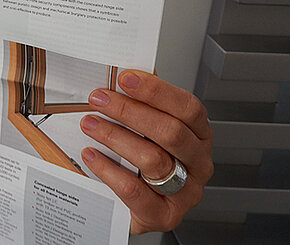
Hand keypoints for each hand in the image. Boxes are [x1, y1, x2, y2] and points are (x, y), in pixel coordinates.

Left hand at [79, 70, 212, 233]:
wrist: (133, 210)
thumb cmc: (143, 165)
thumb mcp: (146, 131)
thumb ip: (142, 105)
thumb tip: (123, 74)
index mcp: (199, 136)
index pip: (188, 108)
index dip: (157, 91)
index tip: (125, 77)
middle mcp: (197, 163)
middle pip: (171, 132)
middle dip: (130, 111)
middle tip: (99, 99)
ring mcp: (185, 192)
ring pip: (154, 159)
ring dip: (116, 137)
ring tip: (89, 124)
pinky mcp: (163, 215)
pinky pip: (135, 191)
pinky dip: (109, 170)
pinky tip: (91, 156)